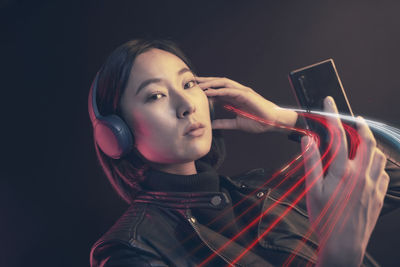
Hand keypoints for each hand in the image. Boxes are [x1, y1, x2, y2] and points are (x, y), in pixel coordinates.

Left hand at [196, 76, 297, 132]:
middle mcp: (237, 92)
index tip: (193, 90)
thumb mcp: (236, 123)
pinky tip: (210, 92)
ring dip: (210, 83)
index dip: (205, 89)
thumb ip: (224, 123)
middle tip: (192, 82)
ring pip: (223, 83)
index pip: (217, 90)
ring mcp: (241, 91)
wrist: (272, 122)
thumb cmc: (258, 122)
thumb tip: (212, 125)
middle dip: (205, 82)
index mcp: (234, 98)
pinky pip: (230, 90)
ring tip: (198, 85)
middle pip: (218, 83)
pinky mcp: (246, 94)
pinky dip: (219, 90)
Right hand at [301, 96, 388, 265]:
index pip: (339, 135)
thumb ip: (311, 162)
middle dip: (360, 125)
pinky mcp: (379, 194)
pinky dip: (377, 163)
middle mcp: (361, 174)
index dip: (333, 116)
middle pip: (366, 140)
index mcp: (343, 171)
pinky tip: (368, 166)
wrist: (344, 244)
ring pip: (378, 155)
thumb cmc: (326, 218)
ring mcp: (373, 184)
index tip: (329, 103)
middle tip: (353, 118)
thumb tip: (308, 141)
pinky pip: (383, 172)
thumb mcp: (313, 190)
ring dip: (370, 144)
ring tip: (360, 142)